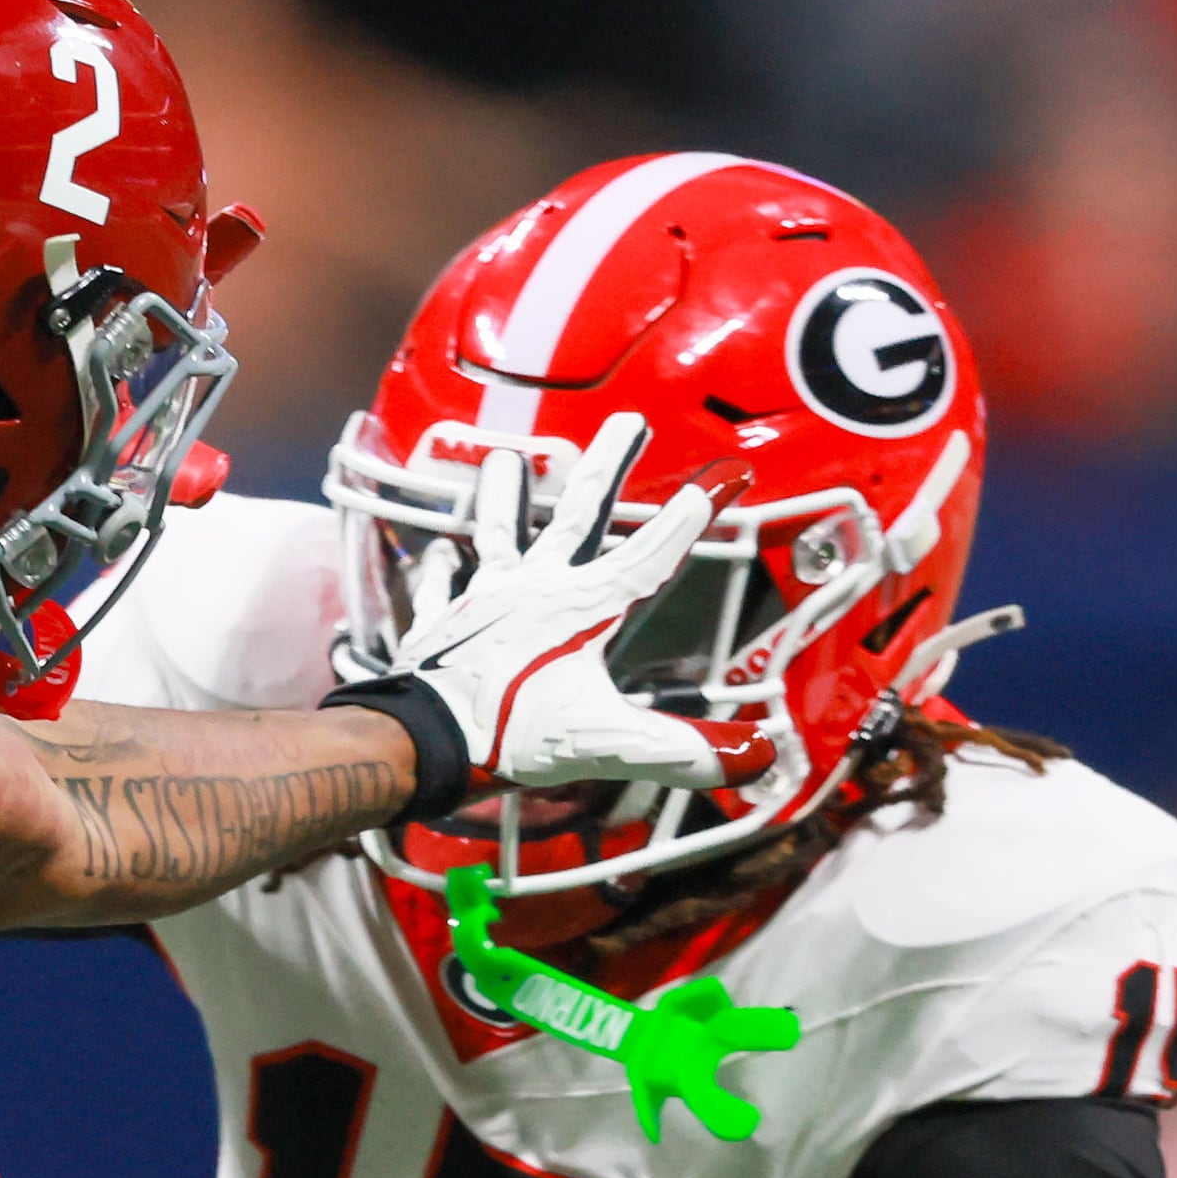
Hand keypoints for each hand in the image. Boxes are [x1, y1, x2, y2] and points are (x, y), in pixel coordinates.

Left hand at [388, 413, 773, 792]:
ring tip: (506, 458)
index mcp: (583, 609)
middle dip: (608, 466)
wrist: (421, 742)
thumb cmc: (512, 735)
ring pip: (499, 533)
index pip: (653, 553)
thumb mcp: (609, 744)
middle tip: (629, 420)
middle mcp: (535, 589)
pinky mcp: (442, 625)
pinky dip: (439, 571)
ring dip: (506, 497)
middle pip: (579, 515)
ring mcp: (484, 601)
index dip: (694, 513)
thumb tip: (755, 757)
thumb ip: (681, 750)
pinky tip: (437, 552)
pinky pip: (440, 589)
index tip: (729, 470)